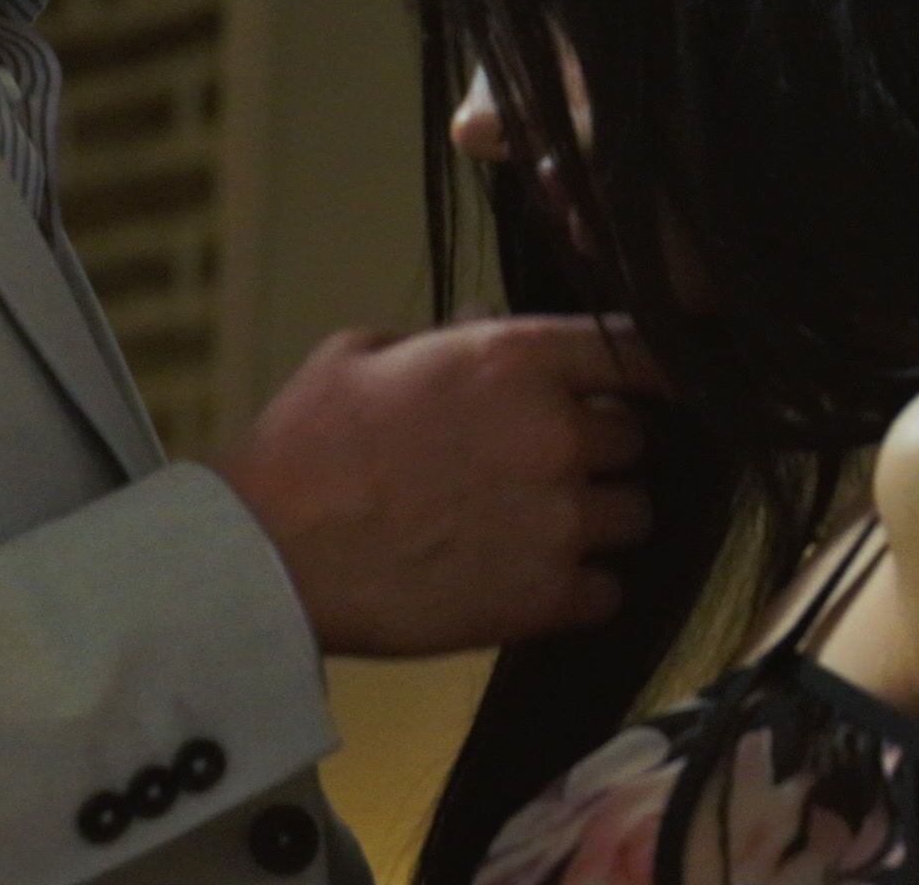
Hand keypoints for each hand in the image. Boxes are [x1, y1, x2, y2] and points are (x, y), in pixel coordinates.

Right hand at [202, 315, 664, 658]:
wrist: (270, 555)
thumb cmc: (303, 443)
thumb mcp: (360, 354)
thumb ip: (444, 336)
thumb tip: (488, 320)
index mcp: (515, 360)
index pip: (637, 349)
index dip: (648, 365)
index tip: (641, 382)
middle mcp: (555, 435)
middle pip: (637, 440)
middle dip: (599, 450)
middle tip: (547, 466)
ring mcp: (559, 521)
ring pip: (634, 517)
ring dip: (596, 521)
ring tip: (539, 528)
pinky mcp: (546, 599)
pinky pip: (607, 591)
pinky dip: (578, 589)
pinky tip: (529, 580)